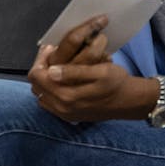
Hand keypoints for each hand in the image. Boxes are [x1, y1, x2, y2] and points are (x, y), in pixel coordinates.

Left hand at [27, 16, 147, 121]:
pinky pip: (48, 102)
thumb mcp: (100, 72)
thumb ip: (73, 72)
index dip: (40, 60)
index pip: (37, 76)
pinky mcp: (68, 116)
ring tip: (53, 66)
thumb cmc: (117, 83)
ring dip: (43, 79)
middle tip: (50, 55)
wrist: (129, 101)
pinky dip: (49, 89)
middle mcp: (62, 108)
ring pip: (40, 94)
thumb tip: (51, 71)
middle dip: (40, 68)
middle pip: (35, 85)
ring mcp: (64, 114)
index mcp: (67, 96)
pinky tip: (59, 80)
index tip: (49, 49)